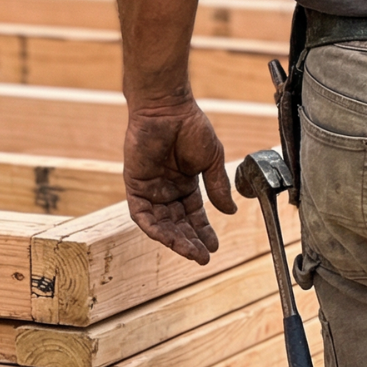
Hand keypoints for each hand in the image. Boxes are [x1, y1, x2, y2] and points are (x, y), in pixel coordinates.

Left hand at [123, 98, 236, 263]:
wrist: (168, 109)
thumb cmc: (191, 127)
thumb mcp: (211, 159)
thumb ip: (218, 185)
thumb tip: (230, 211)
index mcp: (186, 183)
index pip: (194, 214)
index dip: (204, 231)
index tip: (215, 246)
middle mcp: (167, 190)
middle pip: (178, 223)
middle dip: (191, 241)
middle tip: (203, 256)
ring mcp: (151, 190)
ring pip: (162, 224)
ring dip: (175, 239)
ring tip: (191, 252)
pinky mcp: (135, 187)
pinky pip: (143, 215)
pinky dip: (154, 228)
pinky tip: (169, 239)